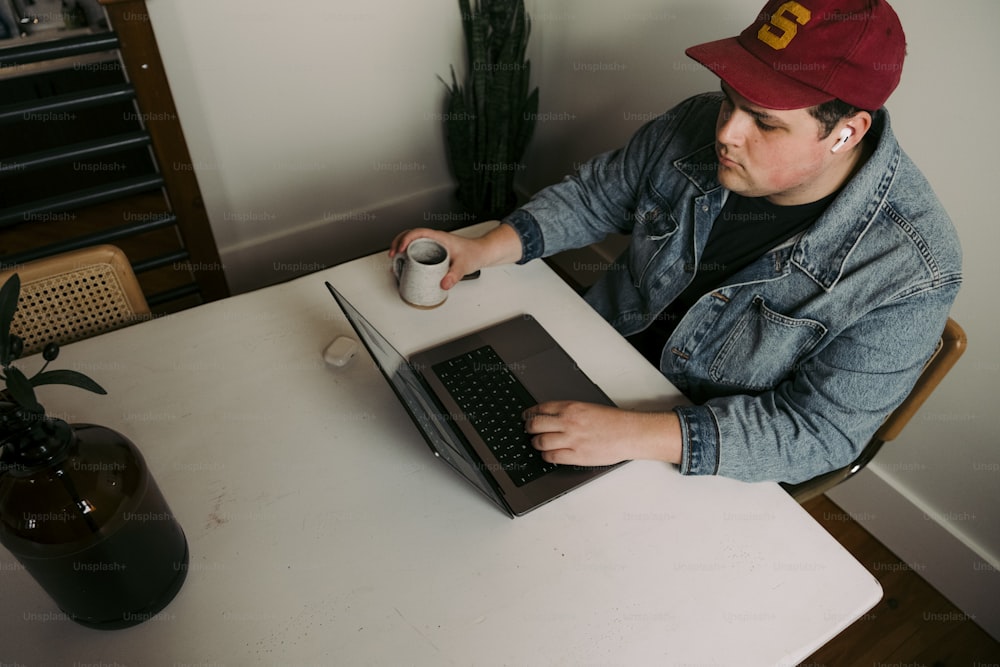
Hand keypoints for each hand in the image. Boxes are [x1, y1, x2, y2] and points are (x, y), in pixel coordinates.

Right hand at [389, 224, 522, 289]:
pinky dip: (407, 254)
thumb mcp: (464, 265)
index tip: (400, 249)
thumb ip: (454, 275)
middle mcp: (435, 239)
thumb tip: (443, 284)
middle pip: (410, 234)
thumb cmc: (474, 253)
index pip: (418, 232)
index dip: (406, 239)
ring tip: (394, 258)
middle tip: (392, 254)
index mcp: (440, 238)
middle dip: (397, 242)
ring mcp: (433, 244)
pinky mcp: (434, 251)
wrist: (482, 252)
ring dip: (400, 247)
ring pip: (412, 241)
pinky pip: (417, 249)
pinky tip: (404, 263)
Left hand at [523, 401, 681, 466]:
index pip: (541, 409)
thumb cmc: (613, 422)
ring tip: (537, 444)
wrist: (629, 433)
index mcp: (571, 408)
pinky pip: (552, 457)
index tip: (526, 416)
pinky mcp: (576, 455)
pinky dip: (546, 456)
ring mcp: (571, 439)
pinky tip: (548, 455)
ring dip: (536, 443)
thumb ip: (569, 412)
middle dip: (529, 429)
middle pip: (535, 425)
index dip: (530, 414)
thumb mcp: (588, 408)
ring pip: (540, 442)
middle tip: (528, 431)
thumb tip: (552, 417)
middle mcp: (568, 422)